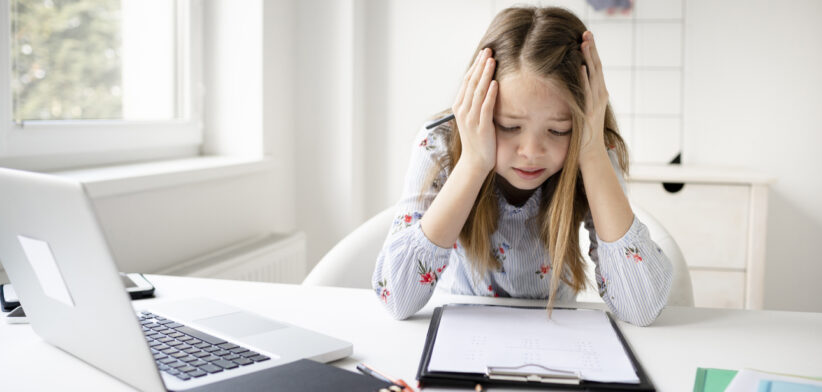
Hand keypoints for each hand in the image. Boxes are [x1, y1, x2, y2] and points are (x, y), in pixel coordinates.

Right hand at [452, 48, 497, 173]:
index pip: (467, 81)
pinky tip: (495, 83)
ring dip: (485, 75)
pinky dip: (490, 94)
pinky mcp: (481, 126)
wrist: (475, 161)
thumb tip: (485, 86)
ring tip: (492, 61)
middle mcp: (462, 110)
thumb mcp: (472, 118)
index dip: (475, 66)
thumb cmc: (477, 139)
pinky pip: (485, 106)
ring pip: (478, 91)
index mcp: (459, 106)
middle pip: (471, 82)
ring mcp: (471, 118)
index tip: (483, 54)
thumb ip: (476, 103)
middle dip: (480, 65)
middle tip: (488, 50)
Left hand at [579, 31, 608, 162]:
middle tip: (586, 33)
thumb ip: (581, 99)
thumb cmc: (584, 136)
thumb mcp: (583, 112)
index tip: (586, 39)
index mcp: (599, 95)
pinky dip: (584, 78)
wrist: (590, 155)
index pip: (596, 69)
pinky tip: (580, 66)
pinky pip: (586, 92)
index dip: (592, 53)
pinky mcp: (589, 112)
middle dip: (591, 49)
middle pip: (596, 68)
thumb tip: (572, 88)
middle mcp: (600, 96)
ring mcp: (596, 104)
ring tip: (584, 42)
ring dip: (589, 58)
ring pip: (593, 76)